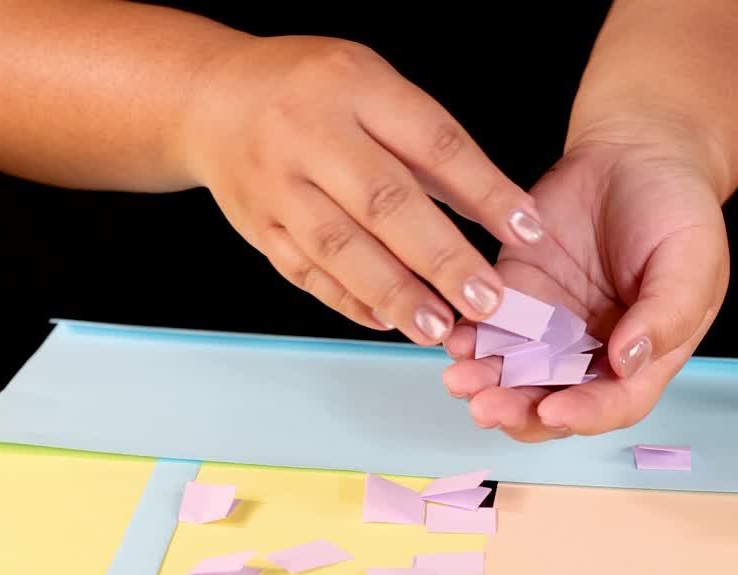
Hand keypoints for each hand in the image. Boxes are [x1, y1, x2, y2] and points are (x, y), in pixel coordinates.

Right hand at [181, 36, 544, 343]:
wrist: (210, 100)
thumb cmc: (309, 91)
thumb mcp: (372, 84)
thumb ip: (428, 144)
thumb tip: (499, 210)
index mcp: (353, 86)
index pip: (432, 141)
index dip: (484, 189)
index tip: (527, 229)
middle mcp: (309, 134)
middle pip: (384, 202)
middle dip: (441, 258)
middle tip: (487, 299)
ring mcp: (276, 185)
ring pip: (339, 248)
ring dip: (394, 294)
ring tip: (439, 328)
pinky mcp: (258, 227)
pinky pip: (305, 272)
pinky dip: (349, 301)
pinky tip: (387, 322)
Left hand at [441, 121, 730, 440]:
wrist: (636, 152)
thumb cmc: (677, 206)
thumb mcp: (692, 257)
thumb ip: (667, 313)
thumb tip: (630, 360)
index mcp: (645, 354)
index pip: (615, 403)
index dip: (585, 414)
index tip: (553, 411)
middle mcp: (594, 350)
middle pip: (554, 400)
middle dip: (519, 411)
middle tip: (486, 406)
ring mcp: (552, 326)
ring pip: (514, 373)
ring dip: (486, 383)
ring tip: (460, 378)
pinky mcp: (517, 294)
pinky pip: (488, 327)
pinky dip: (471, 339)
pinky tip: (456, 339)